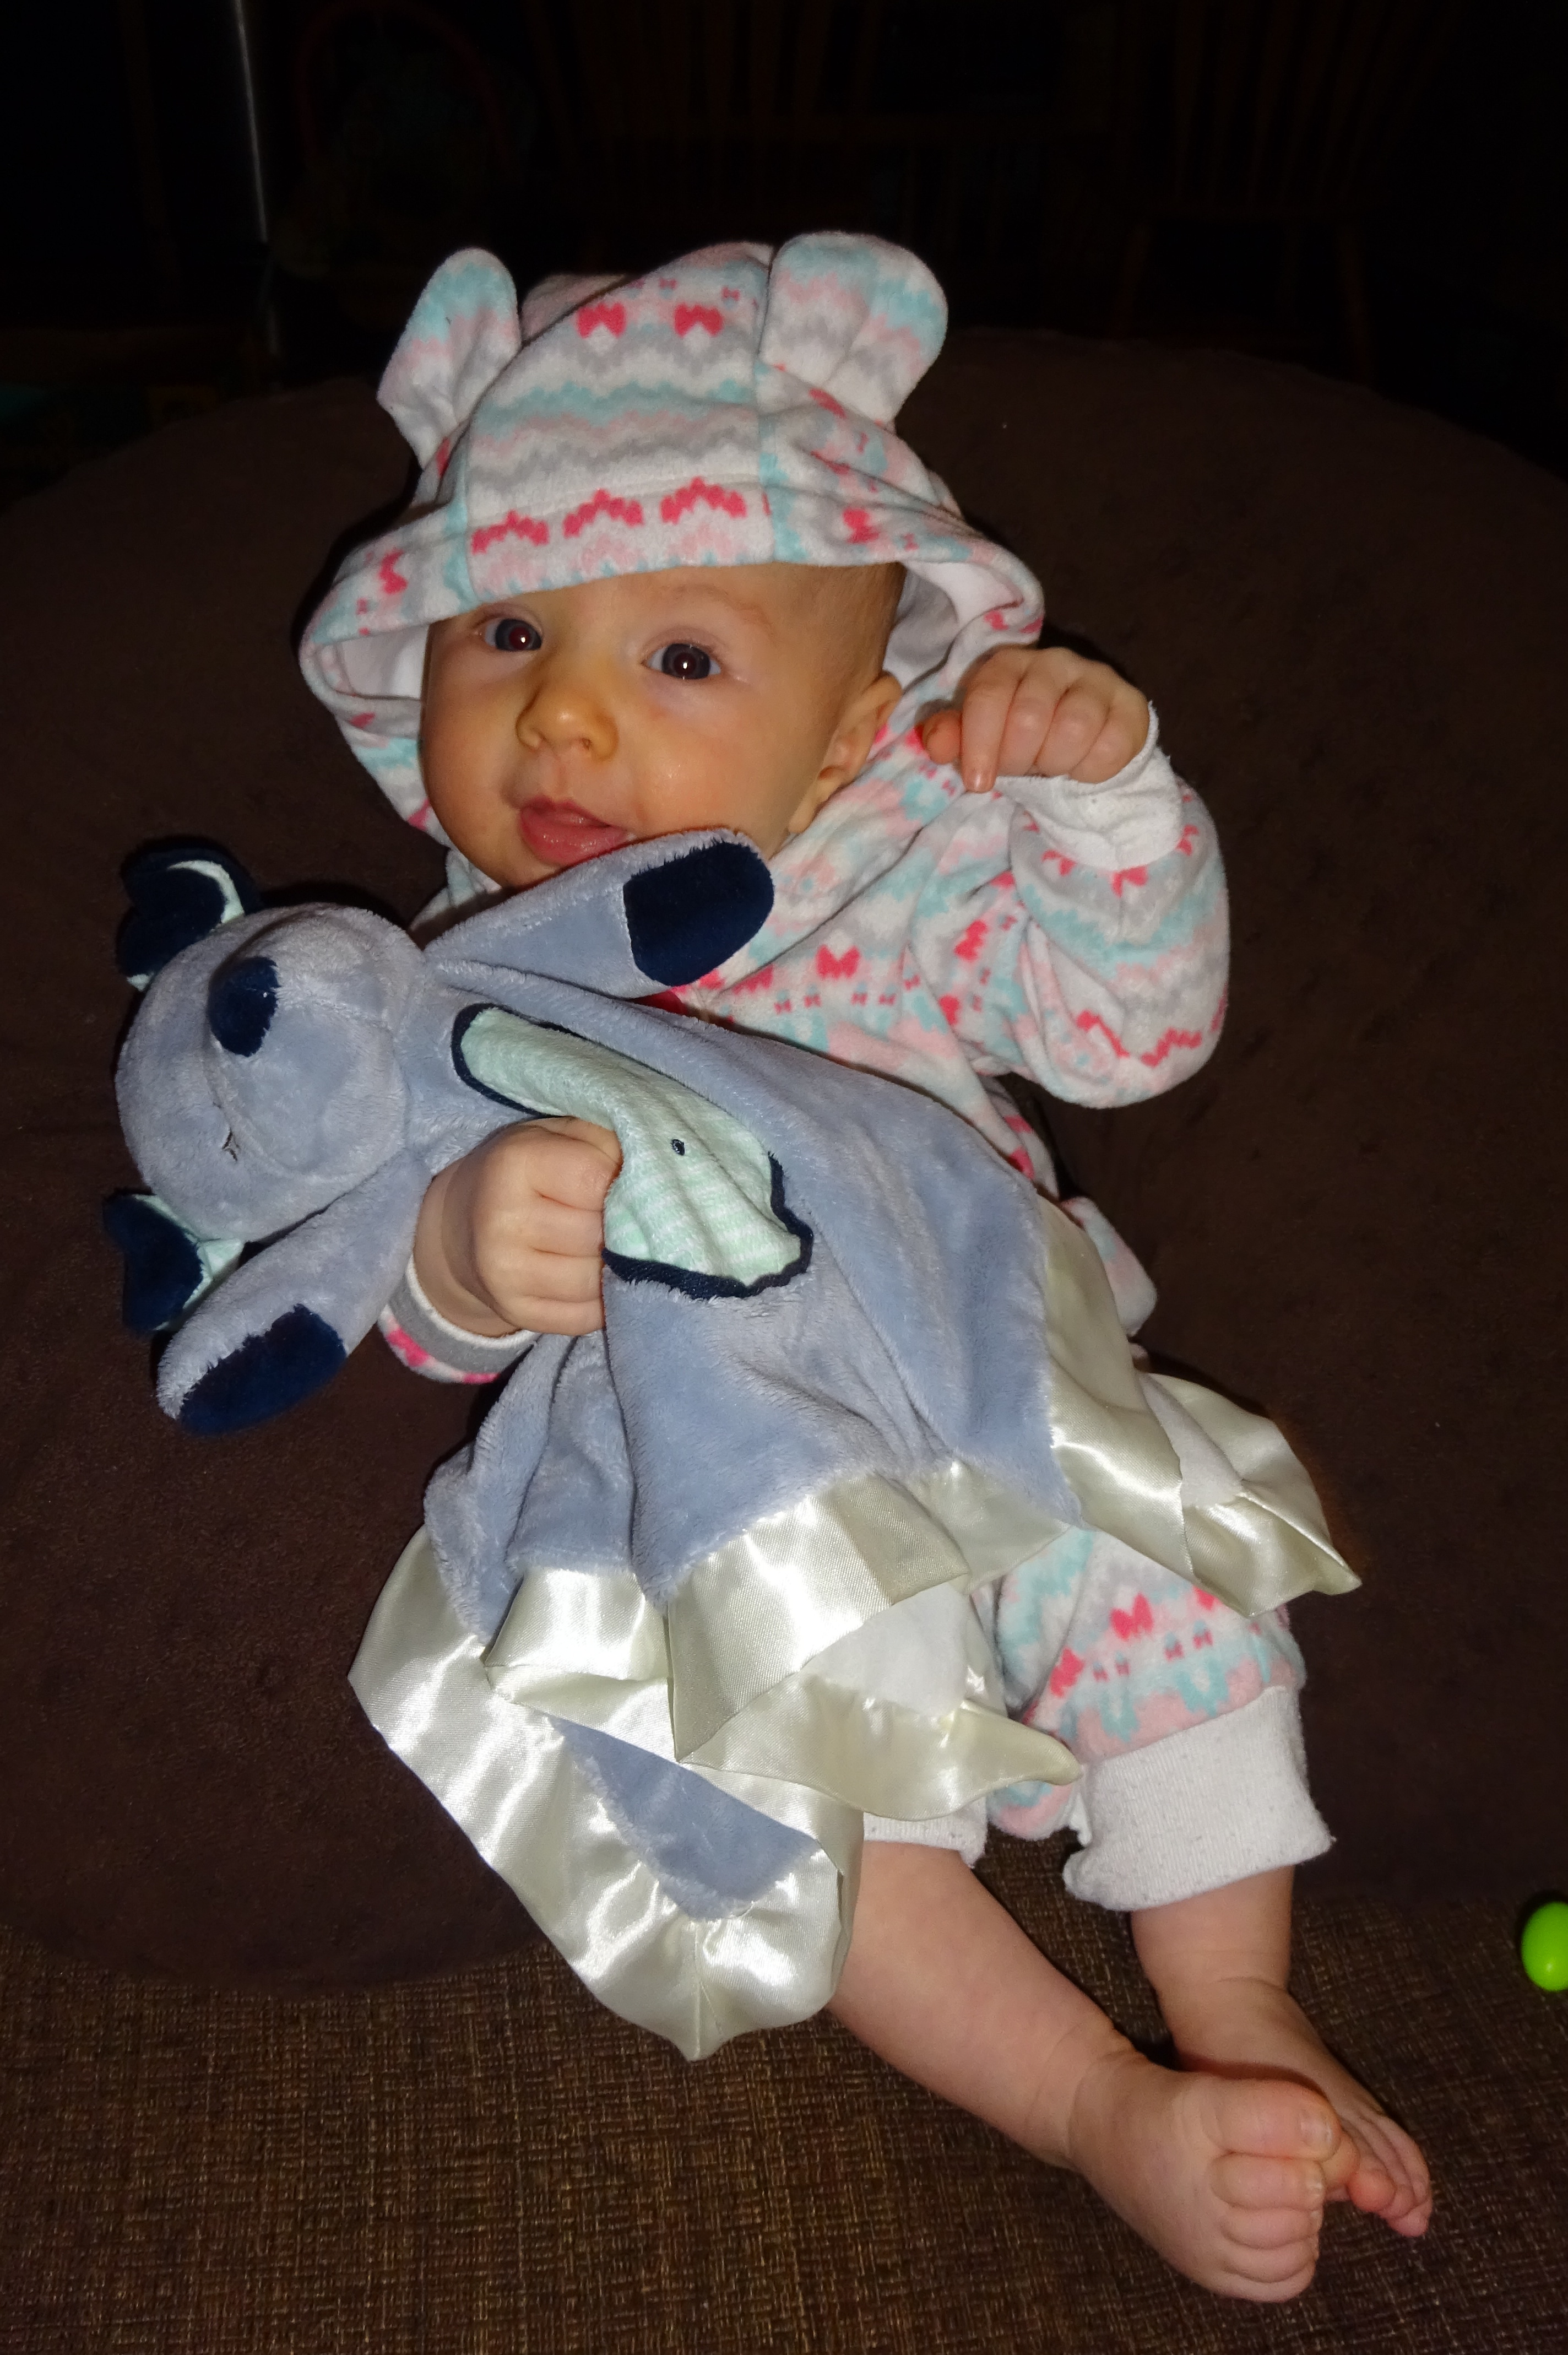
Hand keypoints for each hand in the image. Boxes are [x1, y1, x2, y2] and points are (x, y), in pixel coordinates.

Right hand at [413, 1117, 621, 1337]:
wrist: (463, 1225)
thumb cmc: (529, 1172)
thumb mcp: (559, 1136)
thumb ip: (608, 1146)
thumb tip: (662, 1181)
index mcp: (514, 1163)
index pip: (598, 1180)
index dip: (625, 1181)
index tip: (626, 1180)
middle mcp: (503, 1222)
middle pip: (601, 1234)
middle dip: (625, 1227)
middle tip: (625, 1216)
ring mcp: (507, 1275)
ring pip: (599, 1280)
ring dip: (619, 1266)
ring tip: (614, 1245)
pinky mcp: (519, 1313)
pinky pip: (590, 1315)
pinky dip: (606, 1298)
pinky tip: (598, 1275)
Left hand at [920, 646, 1149, 793]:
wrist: (1079, 743)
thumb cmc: (1019, 737)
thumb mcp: (978, 737)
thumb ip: (951, 736)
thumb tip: (935, 743)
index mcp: (1010, 664)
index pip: (989, 695)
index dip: (980, 743)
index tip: (978, 782)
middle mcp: (1055, 662)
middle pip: (1030, 716)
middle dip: (1019, 759)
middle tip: (1021, 771)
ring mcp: (1097, 680)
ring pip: (1073, 728)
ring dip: (1055, 763)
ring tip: (1051, 767)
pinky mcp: (1130, 706)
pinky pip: (1110, 746)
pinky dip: (1090, 770)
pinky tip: (1080, 768)